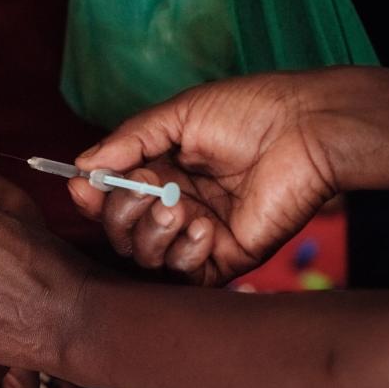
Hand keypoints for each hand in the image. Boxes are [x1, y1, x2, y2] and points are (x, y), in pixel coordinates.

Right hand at [67, 72, 339, 285]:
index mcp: (161, 171)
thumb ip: (128, 141)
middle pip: (120, 232)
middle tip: (150, 189)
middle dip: (122, 213)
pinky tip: (203, 227)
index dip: (93, 198)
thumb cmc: (248, 111)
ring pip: (146, 256)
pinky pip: (186, 275)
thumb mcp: (176, 115)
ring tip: (179, 208)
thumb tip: (82, 167)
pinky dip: (184, 254)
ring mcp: (200, 233)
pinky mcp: (228, 256)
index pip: (110, 197)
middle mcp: (175, 204)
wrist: (306, 128)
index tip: (85, 186)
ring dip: (151, 234)